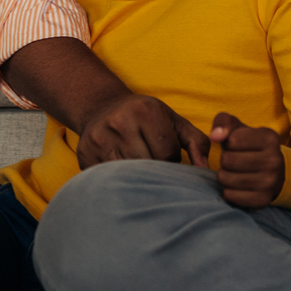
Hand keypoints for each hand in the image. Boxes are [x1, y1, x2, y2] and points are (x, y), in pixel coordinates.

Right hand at [76, 92, 211, 168]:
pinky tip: (123, 177)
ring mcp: (100, 138)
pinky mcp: (86, 154)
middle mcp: (120, 121)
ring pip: (128, 175)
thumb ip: (196, 142)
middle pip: (148, 165)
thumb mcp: (172, 120)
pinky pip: (109, 179)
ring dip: (138, 180)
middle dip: (156, 173)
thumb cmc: (144, 118)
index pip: (167, 152)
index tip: (167, 160)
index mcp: (145, 110)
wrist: (100, 107)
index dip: (171, 162)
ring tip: (141, 175)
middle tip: (156, 172)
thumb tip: (205, 169)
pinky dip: (119, 183)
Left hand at [211, 112, 290, 209]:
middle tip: (234, 161)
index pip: (231, 140)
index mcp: (270, 137)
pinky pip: (230, 195)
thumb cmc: (248, 146)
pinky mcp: (263, 200)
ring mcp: (271, 182)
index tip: (237, 146)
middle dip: (225, 160)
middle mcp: (275, 159)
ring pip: (226, 178)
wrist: (272, 172)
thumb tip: (215, 136)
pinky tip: (236, 186)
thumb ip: (223, 122)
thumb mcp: (238, 128)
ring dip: (224, 175)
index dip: (228, 143)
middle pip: (227, 160)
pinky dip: (228, 191)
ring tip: (234, 172)